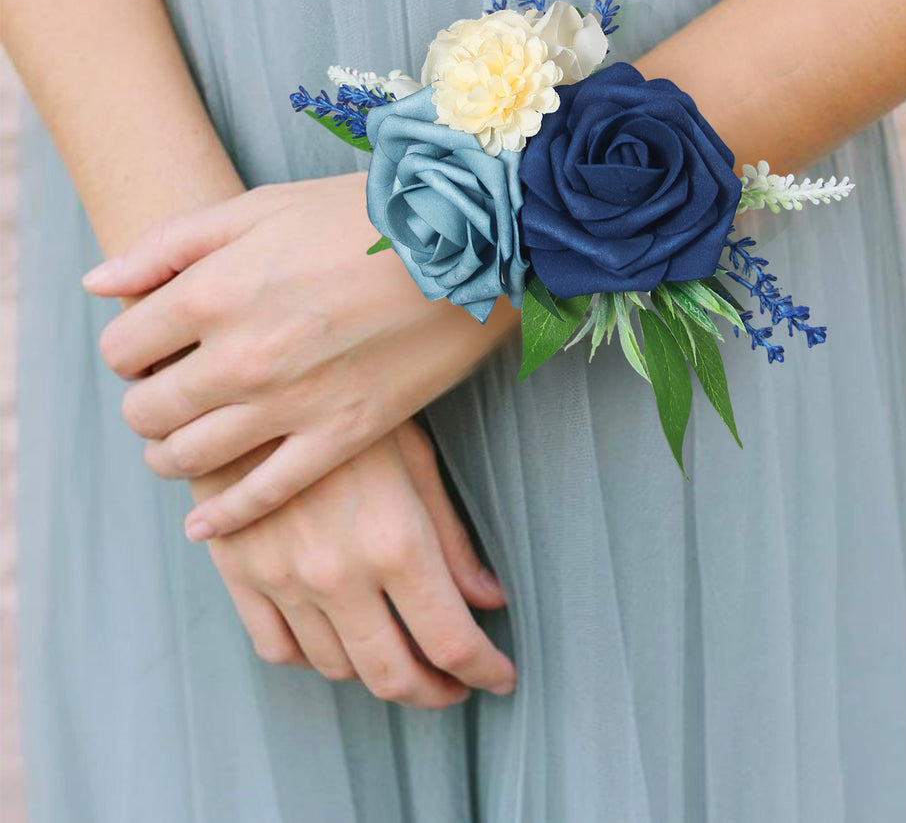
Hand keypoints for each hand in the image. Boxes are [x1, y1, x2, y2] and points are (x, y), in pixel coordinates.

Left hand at [84, 175, 519, 538]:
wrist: (463, 241)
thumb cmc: (357, 214)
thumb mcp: (257, 207)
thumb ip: (167, 247)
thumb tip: (97, 286)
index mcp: (212, 292)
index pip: (123, 349)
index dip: (128, 349)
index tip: (150, 347)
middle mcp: (239, 357)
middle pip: (147, 410)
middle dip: (145, 403)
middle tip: (166, 392)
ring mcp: (289, 405)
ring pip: (189, 459)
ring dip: (170, 455)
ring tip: (181, 442)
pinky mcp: (338, 438)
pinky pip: (261, 496)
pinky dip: (223, 517)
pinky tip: (206, 521)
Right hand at [195, 419, 517, 706]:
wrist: (250, 379)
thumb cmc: (345, 402)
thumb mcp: (414, 455)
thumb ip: (450, 537)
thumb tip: (489, 599)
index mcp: (394, 540)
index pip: (451, 642)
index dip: (484, 671)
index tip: (499, 677)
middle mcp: (338, 573)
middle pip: (393, 677)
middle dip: (433, 693)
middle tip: (453, 686)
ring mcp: (283, 579)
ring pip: (336, 668)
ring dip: (374, 673)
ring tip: (398, 653)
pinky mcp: (239, 573)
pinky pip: (278, 648)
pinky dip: (311, 656)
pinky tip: (334, 636)